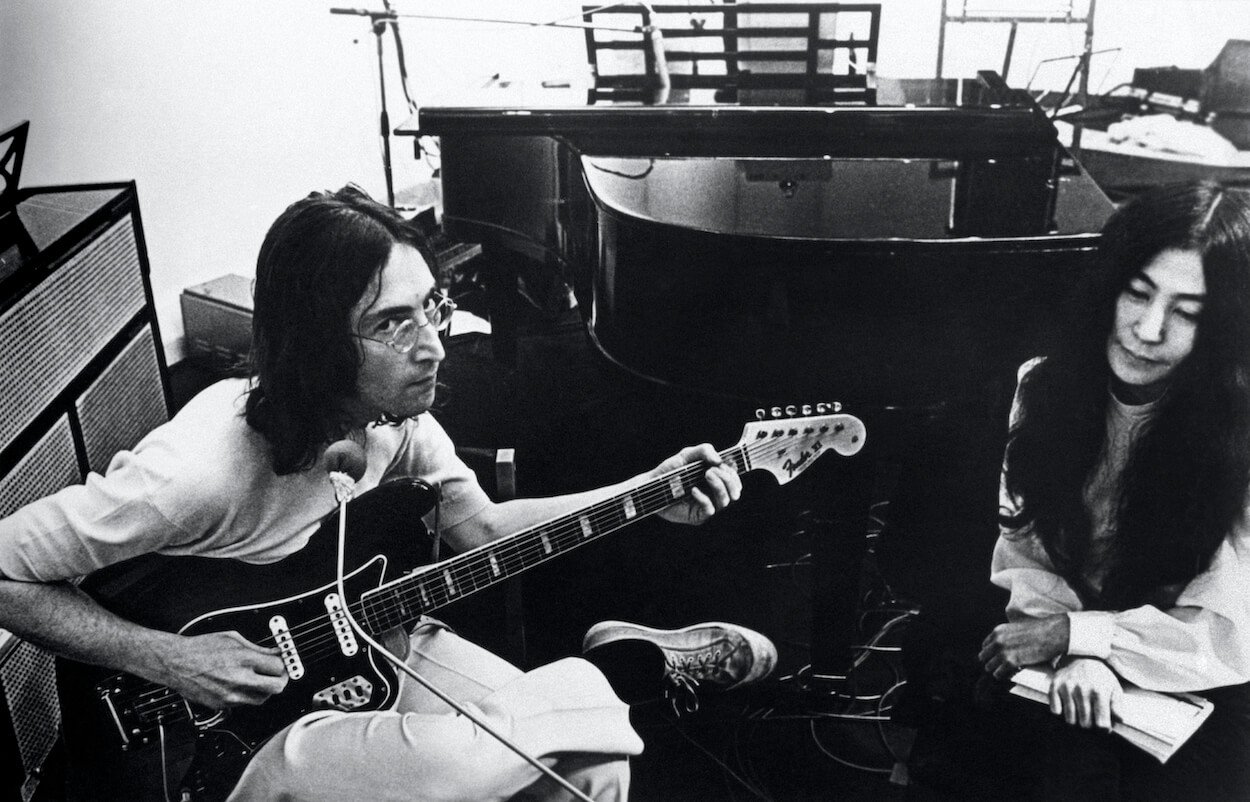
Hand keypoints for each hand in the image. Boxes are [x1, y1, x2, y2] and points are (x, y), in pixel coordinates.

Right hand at [149, 630, 288, 708]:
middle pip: (276, 687)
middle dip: (281, 680)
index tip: (284, 662)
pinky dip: (248, 695)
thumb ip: (258, 648)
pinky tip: (241, 684)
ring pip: (262, 699)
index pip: (278, 667)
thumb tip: (276, 652)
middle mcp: (239, 679)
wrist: (175, 663)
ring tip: (259, 678)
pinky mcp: (221, 705)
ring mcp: (230, 695)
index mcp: (244, 659)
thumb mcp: (233, 638)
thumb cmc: (201, 647)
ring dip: (265, 689)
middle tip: (278, 674)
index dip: (284, 664)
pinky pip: (244, 703)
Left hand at [651, 444, 741, 525]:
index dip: (733, 472)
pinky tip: (693, 490)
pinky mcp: (698, 516)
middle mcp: (713, 493)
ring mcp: (707, 505)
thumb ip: (704, 450)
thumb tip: (719, 460)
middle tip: (711, 471)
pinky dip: (704, 498)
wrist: (652, 485)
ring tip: (706, 475)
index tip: (722, 464)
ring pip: (726, 501)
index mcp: (715, 479)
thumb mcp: (687, 455)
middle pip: (735, 491)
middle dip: (727, 479)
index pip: (734, 479)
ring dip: (719, 486)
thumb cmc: (669, 471)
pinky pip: (710, 510)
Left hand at [978, 615, 1068, 679]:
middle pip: (983, 657)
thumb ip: (1007, 637)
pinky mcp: (1011, 661)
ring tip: (1006, 672)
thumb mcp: (1016, 629)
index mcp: (997, 631)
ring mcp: (1002, 651)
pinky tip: (1010, 674)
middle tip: (1001, 667)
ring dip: (997, 670)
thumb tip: (1004, 647)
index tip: (997, 658)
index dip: (991, 653)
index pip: (985, 646)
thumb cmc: (1039, 631)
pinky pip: (998, 673)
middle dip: (991, 662)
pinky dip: (1003, 676)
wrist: (1051, 634)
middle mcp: (997, 640)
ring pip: (989, 667)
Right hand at [1050, 657, 1121, 730]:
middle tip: (1091, 718)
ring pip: (1070, 720)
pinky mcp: (1054, 686)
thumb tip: (1118, 719)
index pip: (1101, 724)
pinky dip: (1061, 712)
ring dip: (1076, 720)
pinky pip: (1055, 711)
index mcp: (1099, 692)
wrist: (1081, 657)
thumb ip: (1117, 706)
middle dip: (1089, 725)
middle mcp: (1082, 690)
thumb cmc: (1100, 677)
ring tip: (1080, 712)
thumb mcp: (1114, 688)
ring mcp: (1067, 688)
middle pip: (1085, 725)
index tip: (1103, 725)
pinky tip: (1067, 706)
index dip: (1104, 729)